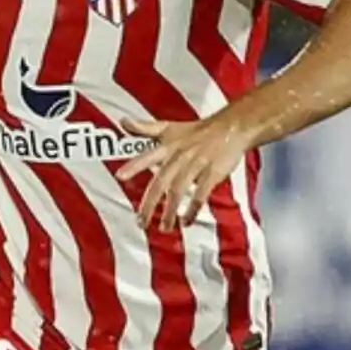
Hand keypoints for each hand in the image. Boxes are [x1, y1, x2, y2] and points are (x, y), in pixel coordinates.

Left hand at [116, 112, 255, 230]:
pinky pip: (200, 194)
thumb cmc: (197, 131)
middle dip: (149, 203)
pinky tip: (186, 221)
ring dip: (170, 211)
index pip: (148, 156)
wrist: (230, 127)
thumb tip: (123, 122)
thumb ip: (145, 128)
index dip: (134, 164)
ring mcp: (196, 164)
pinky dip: (192, 209)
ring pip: (179, 190)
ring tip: (163, 228)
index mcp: (168, 146)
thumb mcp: (169, 128)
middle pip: (161, 181)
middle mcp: (179, 156)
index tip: (120, 176)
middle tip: (141, 222)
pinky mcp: (212, 173)